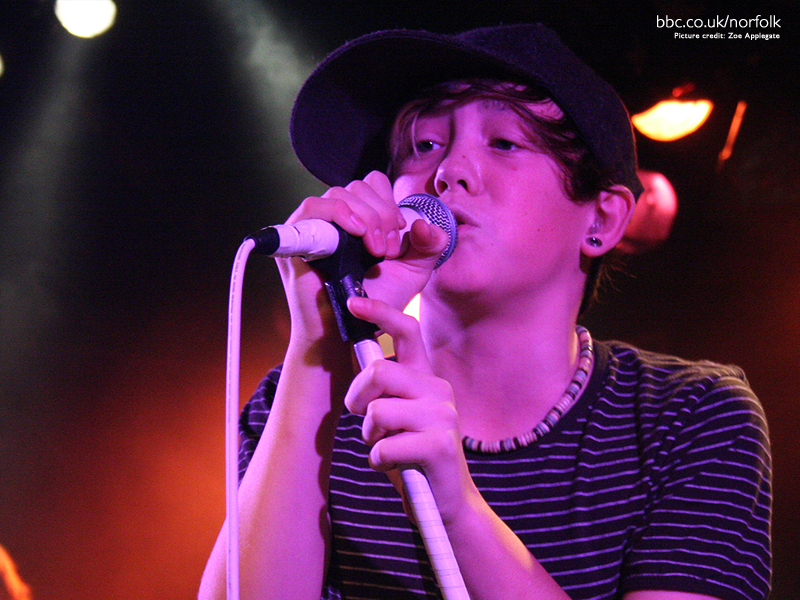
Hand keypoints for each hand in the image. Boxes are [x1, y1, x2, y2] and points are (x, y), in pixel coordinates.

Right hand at [276, 171, 447, 342]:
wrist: (352, 333)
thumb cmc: (378, 303)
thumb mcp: (415, 271)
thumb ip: (430, 245)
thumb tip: (423, 223)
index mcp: (359, 218)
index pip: (371, 183)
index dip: (389, 202)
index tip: (400, 233)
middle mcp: (334, 218)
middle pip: (357, 186)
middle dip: (382, 214)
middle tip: (389, 250)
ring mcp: (313, 227)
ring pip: (339, 194)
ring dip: (366, 217)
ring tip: (376, 250)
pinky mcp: (297, 240)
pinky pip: (312, 208)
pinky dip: (340, 214)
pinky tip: (357, 236)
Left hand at [343, 295, 479, 523]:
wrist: (445, 504)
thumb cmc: (412, 455)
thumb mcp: (396, 415)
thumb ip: (384, 388)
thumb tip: (357, 354)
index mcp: (426, 377)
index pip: (407, 330)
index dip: (380, 312)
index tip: (353, 302)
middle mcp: (438, 389)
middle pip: (378, 371)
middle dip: (357, 398)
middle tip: (365, 420)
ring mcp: (442, 415)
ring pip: (377, 411)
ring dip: (370, 436)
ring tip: (387, 448)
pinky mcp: (440, 444)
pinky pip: (384, 446)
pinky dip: (379, 461)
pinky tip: (395, 467)